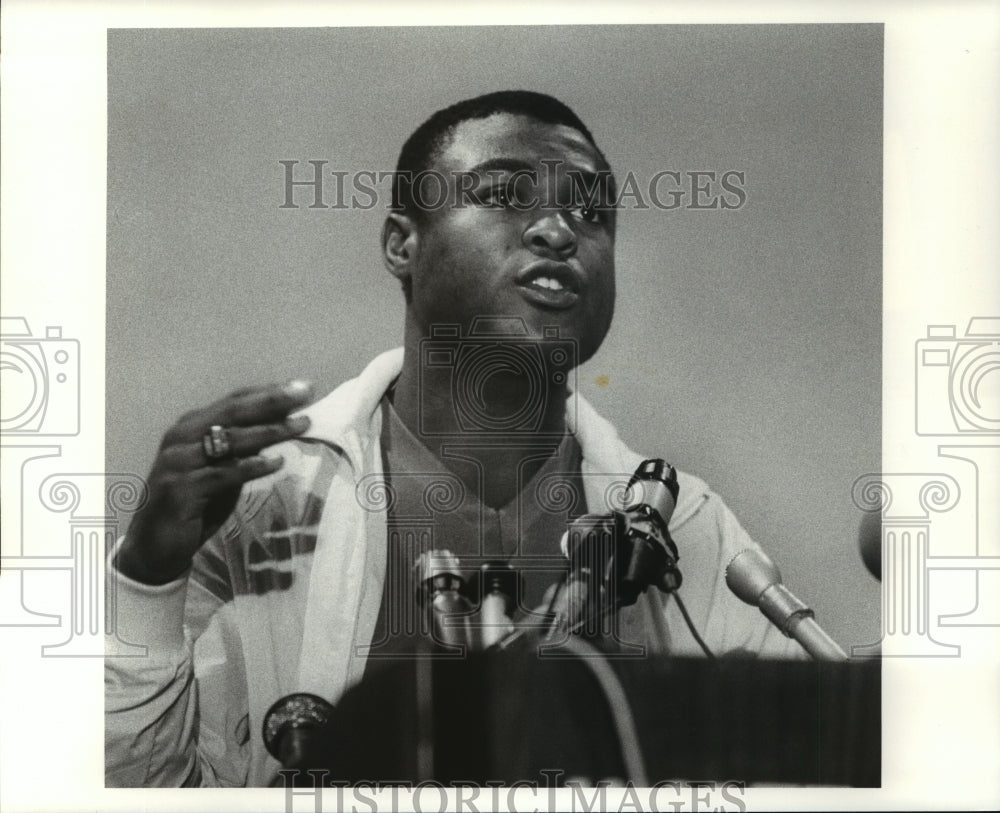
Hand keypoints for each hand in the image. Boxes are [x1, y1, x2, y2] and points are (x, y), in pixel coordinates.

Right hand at [115, 380, 314, 584]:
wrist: (155, 545)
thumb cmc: (196, 502)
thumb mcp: (225, 468)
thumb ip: (246, 446)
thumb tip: (285, 423)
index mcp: (192, 426)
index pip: (235, 401)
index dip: (269, 392)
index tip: (303, 387)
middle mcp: (182, 436)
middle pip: (232, 412)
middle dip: (271, 401)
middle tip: (305, 393)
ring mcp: (178, 461)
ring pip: (229, 439)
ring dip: (269, 430)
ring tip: (301, 425)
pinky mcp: (180, 489)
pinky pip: (222, 474)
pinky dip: (251, 466)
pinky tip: (277, 462)